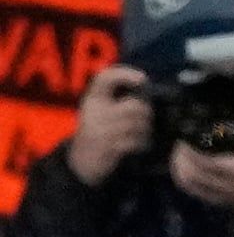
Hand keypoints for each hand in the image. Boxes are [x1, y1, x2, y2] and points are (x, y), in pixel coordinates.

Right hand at [66, 66, 151, 184]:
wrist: (81, 162)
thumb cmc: (99, 130)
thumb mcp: (101, 110)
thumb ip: (118, 98)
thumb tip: (148, 88)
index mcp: (92, 100)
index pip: (104, 78)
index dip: (125, 74)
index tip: (142, 79)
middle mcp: (93, 113)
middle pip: (134, 106)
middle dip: (146, 113)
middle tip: (146, 120)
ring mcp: (99, 131)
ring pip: (137, 124)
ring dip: (146, 130)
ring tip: (142, 133)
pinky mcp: (106, 148)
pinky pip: (134, 141)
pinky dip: (141, 144)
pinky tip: (139, 145)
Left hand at [169, 128, 233, 214]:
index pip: (208, 161)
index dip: (192, 151)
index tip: (186, 139)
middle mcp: (225, 183)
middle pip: (193, 173)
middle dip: (181, 157)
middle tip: (179, 144)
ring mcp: (217, 193)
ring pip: (189, 183)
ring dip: (178, 168)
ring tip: (177, 154)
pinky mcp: (211, 198)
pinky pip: (190, 189)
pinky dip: (181, 178)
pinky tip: (179, 168)